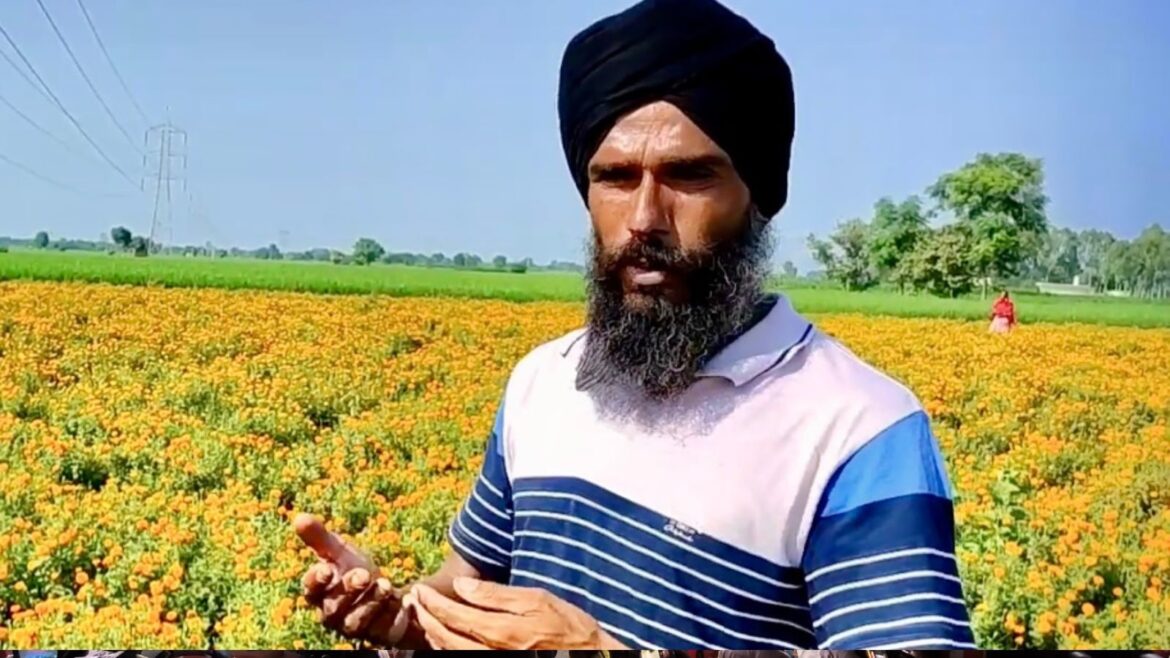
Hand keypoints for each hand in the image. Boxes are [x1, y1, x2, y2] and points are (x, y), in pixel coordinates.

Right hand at [294, 513, 410, 645]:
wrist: (385, 590)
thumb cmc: (354, 570)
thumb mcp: (339, 551)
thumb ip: (319, 538)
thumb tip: (298, 517)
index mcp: (320, 593)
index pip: (310, 591)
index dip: (315, 581)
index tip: (326, 568)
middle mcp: (333, 614)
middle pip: (334, 608)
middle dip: (348, 590)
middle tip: (363, 574)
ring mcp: (355, 627)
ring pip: (355, 622)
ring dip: (370, 602)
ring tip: (384, 584)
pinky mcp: (377, 634)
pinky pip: (380, 630)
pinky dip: (388, 614)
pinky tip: (397, 599)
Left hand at [407, 576, 626, 649]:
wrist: (588, 656)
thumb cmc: (567, 626)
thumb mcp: (537, 600)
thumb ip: (497, 595)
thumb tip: (463, 585)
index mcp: (500, 631)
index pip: (453, 616)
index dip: (432, 602)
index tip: (420, 589)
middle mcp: (490, 653)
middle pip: (444, 638)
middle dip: (425, 617)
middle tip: (415, 600)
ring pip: (448, 653)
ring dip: (431, 634)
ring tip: (423, 615)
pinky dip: (445, 648)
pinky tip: (442, 636)